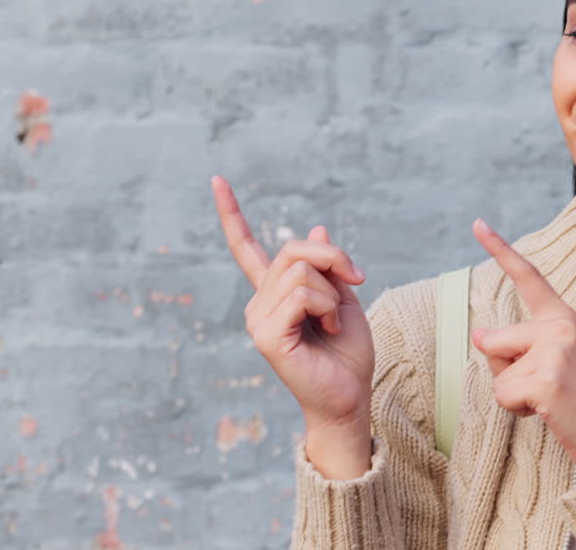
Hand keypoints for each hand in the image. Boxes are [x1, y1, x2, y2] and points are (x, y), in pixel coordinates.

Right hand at [211, 175, 374, 432]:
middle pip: (294, 250)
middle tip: (358, 281)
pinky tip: (329, 329)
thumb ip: (329, 267)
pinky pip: (302, 295)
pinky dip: (327, 307)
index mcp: (274, 293)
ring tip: (334, 322)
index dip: (232, 214)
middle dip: (335, 260)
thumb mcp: (345, 298)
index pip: (247, 248)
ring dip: (333, 292)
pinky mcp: (267, 336)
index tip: (217, 180)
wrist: (351, 396)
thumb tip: (317, 229)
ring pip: (301, 272)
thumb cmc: (348, 353)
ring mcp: (258, 319)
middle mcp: (259, 303)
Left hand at [468, 218, 575, 471]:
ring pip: (496, 372)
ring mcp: (554, 351)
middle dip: (506, 370)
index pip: (529, 277)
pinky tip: (548, 412)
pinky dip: (517, 411)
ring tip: (549, 400)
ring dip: (513, 394)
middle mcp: (561, 325)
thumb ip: (520, 345)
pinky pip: (502, 395)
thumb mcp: (555, 363)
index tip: (477, 223)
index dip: (500, 250)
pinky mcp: (546, 379)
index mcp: (565, 317)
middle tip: (547, 388)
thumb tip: (478, 335)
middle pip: (493, 340)